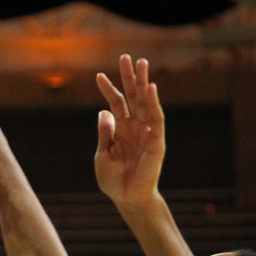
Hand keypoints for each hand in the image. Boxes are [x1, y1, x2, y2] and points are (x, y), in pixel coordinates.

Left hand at [94, 55, 165, 207]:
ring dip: (143, 83)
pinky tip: (150, 88)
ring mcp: (146, 132)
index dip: (108, 90)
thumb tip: (103, 111)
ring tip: (141, 63)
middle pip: (132, 97)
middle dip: (129, 78)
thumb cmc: (114, 180)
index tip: (98, 76)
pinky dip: (153, 103)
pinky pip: (156, 119)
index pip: (115, 104)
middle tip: (126, 57)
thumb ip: (104, 133)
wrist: (127, 198)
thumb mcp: (102, 154)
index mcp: (121, 130)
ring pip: (146, 103)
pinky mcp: (157, 140)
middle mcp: (134, 127)